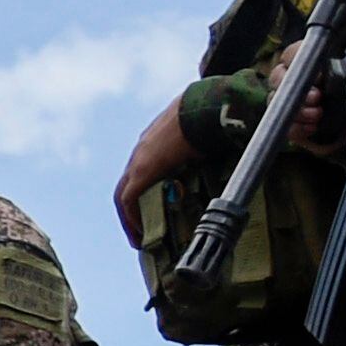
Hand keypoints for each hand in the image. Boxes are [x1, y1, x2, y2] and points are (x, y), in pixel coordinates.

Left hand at [113, 93, 193, 239]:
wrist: (202, 107)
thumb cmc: (207, 118)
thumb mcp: (199, 137)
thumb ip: (200, 152)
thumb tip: (222, 161)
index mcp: (153, 145)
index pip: (138, 175)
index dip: (140, 196)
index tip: (148, 213)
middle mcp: (140, 153)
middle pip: (125, 187)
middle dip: (130, 212)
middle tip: (139, 233)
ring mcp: (139, 160)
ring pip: (123, 195)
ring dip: (129, 218)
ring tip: (139, 239)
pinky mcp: (142, 168)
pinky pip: (129, 198)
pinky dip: (132, 215)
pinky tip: (140, 231)